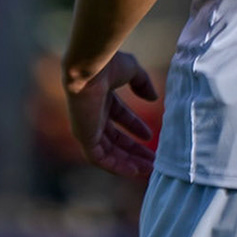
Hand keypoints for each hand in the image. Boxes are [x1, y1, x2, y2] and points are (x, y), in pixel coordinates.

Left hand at [64, 50, 159, 178]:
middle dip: (134, 151)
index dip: (134, 126)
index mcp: (101, 97)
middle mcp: (93, 114)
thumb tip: (153, 97)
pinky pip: (99, 158)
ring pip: (108, 152)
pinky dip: (116, 166)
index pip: (118, 116)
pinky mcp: (84, 137)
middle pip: (114, 139)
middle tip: (152, 161)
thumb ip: (142, 83)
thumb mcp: (131, 70)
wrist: (88, 68)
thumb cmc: (107, 65)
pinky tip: (133, 171)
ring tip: (148, 170)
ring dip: (128, 162)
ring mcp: (87, 126)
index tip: (150, 136)